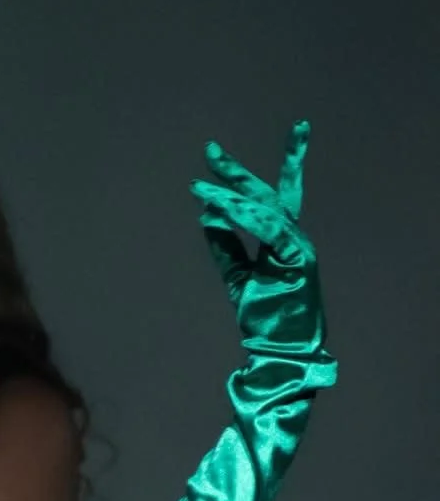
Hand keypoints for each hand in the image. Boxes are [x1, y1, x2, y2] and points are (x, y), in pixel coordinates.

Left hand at [191, 123, 328, 363]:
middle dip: (238, 172)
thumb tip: (207, 214)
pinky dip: (246, 217)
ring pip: (264, 209)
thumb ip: (224, 246)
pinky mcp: (299, 260)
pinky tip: (221, 207)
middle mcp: (293, 238)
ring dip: (231, 196)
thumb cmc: (263, 316)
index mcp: (281, 240)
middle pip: (267, 194)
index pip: (267, 199)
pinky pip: (270, 230)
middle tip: (210, 150)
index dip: (242, 177)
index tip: (214, 157)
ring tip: (200, 187)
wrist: (280, 350)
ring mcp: (299, 247)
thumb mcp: (236, 277)